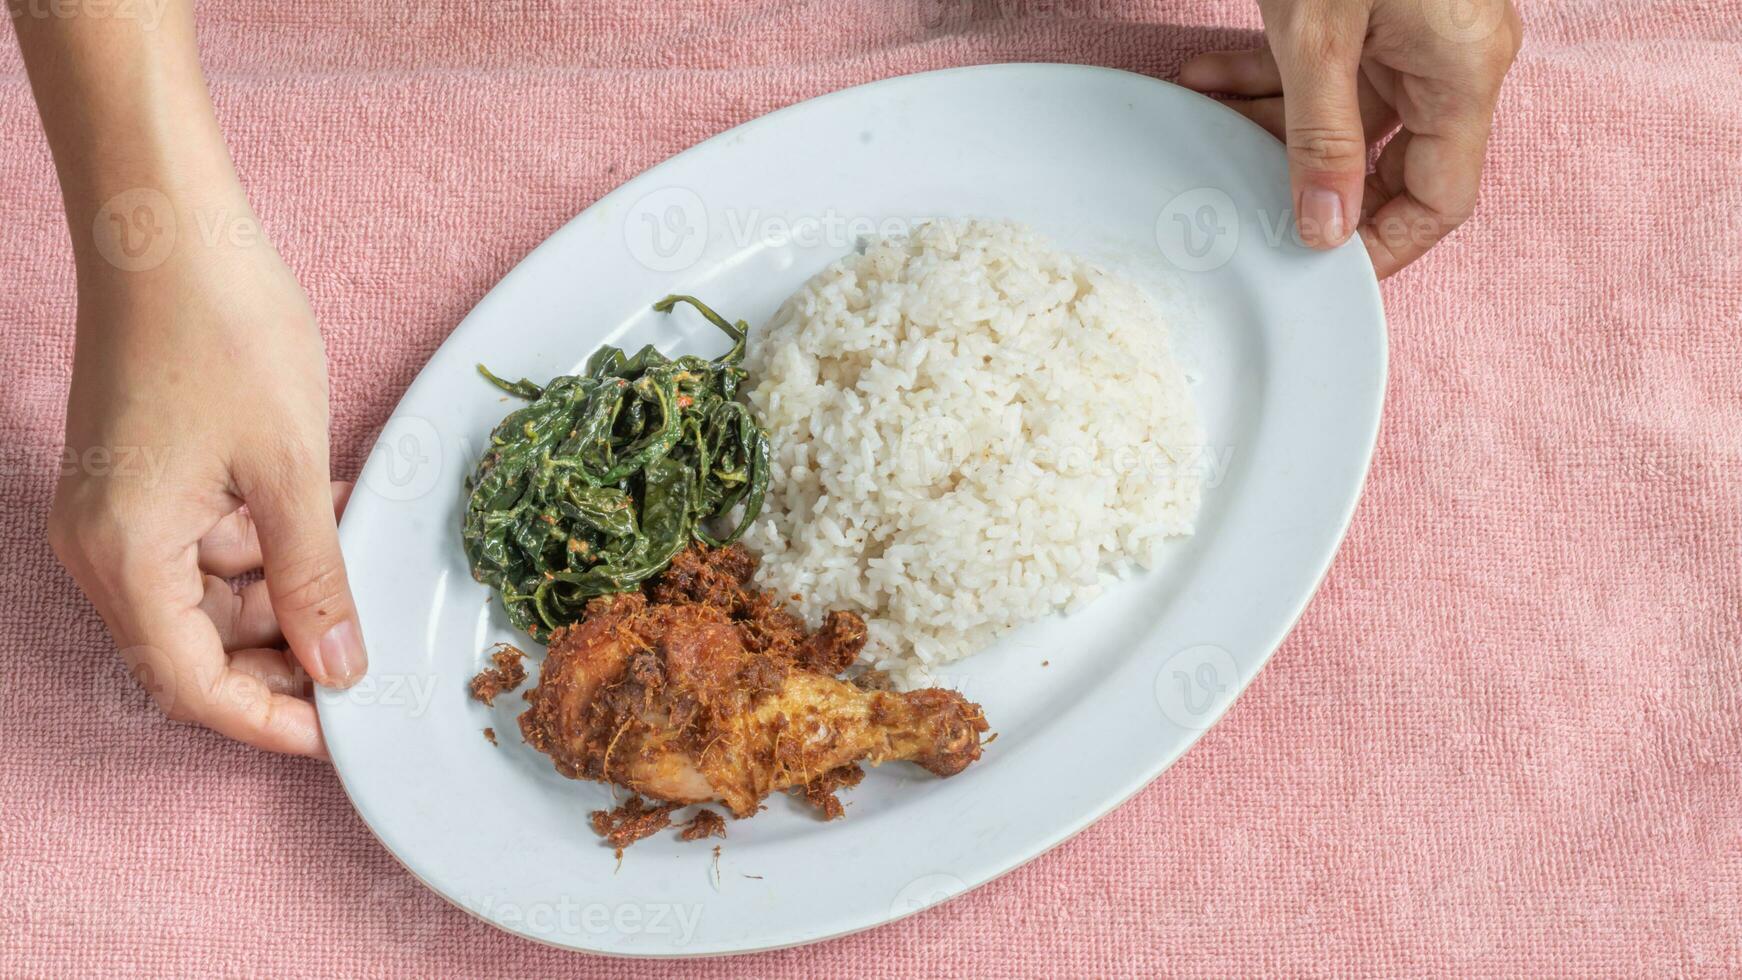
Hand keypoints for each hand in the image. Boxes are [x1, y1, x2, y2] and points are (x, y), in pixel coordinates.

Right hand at [48, 195, 365, 756]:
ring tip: (362, 561)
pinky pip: (209, 541)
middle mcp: (105, 546)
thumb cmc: (221, 330)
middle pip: (199, 646)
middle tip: (370, 652)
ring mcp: (119, 509)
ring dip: (289, 591)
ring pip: (211, 594)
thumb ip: (316, 578)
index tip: (344, 734)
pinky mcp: (143, 476)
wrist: (166, 225)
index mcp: (125, 557)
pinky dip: (272, 541)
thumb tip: (339, 671)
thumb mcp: (288, 468)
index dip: (271, 719)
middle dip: (287, 657)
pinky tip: (335, 509)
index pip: (194, 685)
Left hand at [1179, 0, 1522, 276]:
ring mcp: (1415, 33)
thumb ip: (1320, 138)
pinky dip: (1267, 79)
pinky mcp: (1374, 12)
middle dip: (1310, 183)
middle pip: (1390, 161)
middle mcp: (1451, 58)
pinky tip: (1206, 79)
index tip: (1323, 274)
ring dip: (1271, 125)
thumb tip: (1322, 229)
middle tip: (1250, 213)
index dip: (1384, 247)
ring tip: (1207, 126)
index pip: (1442, 198)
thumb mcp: (1319, 37)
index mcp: (1463, 72)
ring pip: (1344, 115)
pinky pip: (1327, 70)